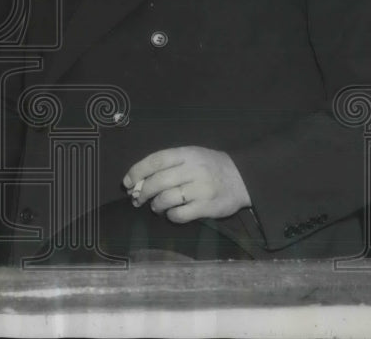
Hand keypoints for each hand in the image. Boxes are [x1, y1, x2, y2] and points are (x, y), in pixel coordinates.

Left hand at [122, 146, 250, 222]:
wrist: (243, 178)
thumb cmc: (210, 166)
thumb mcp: (191, 156)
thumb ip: (168, 166)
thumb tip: (138, 181)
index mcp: (187, 153)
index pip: (156, 160)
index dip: (137, 171)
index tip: (126, 182)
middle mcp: (193, 169)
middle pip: (158, 181)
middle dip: (142, 192)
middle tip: (138, 199)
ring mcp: (202, 188)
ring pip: (167, 198)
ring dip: (156, 205)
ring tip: (156, 207)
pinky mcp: (208, 207)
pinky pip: (180, 214)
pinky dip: (171, 216)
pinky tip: (172, 214)